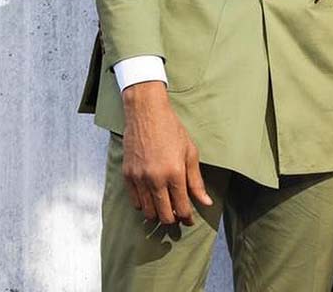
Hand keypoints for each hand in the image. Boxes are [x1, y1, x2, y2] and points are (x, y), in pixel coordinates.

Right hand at [121, 81, 211, 225]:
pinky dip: (144, 205)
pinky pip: (135, 202)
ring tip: (165, 208)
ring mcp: (139, 178)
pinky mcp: (127, 175)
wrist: (146, 113)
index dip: (188, 218)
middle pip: (164, 215)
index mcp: (175, 173)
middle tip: (178, 215)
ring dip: (158, 214)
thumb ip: (196, 181)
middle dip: (173, 220)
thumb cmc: (171, 130)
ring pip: (148, 212)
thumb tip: (206, 203)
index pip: (182, 208)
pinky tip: (151, 199)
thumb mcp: (190, 152)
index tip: (190, 219)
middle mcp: (156, 179)